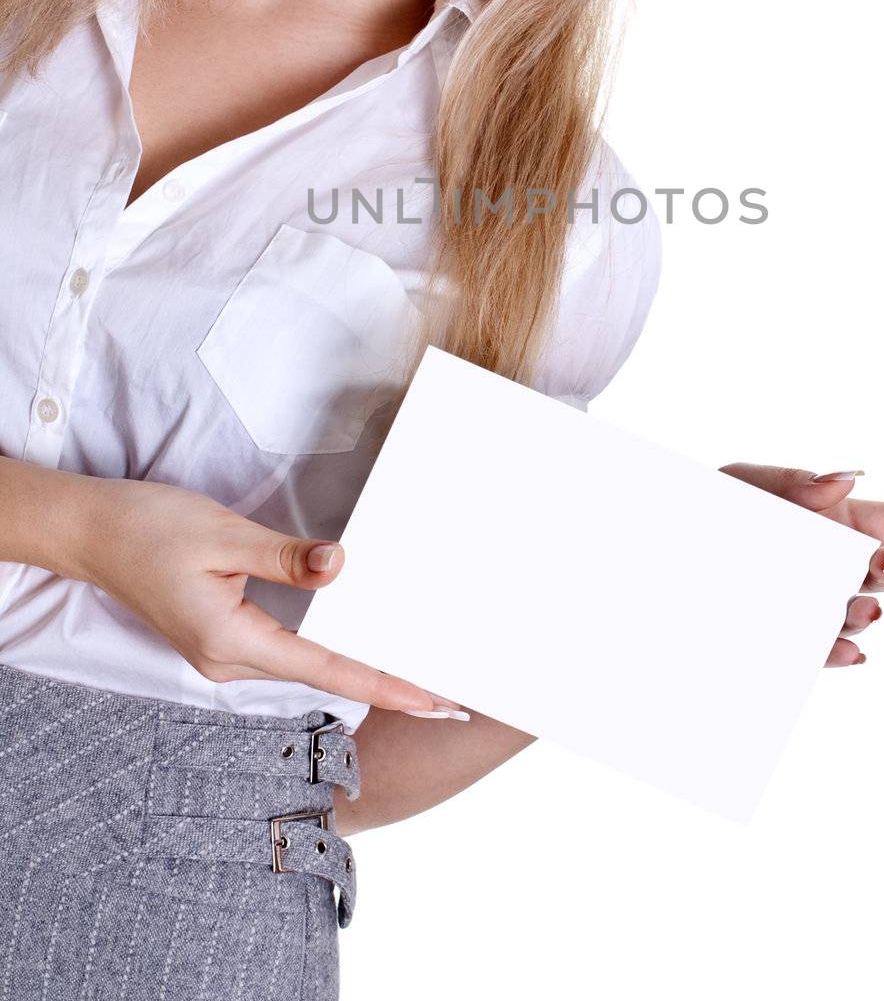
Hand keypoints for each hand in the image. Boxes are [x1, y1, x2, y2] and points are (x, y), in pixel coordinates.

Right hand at [71, 475, 464, 714]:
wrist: (92, 531)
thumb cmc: (149, 528)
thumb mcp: (224, 535)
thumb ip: (286, 558)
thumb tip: (341, 568)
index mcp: (231, 641)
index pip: (327, 669)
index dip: (386, 686)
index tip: (432, 701)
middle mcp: (229, 661)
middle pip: (323, 677)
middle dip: (385, 685)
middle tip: (446, 694)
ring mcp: (224, 654)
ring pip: (308, 666)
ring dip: (360, 669)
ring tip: (416, 673)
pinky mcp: (222, 637)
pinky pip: (289, 651)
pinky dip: (331, 652)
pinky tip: (358, 643)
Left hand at [717, 462, 883, 665]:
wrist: (668, 557)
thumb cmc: (716, 510)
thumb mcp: (747, 485)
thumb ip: (795, 482)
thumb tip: (848, 478)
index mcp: (841, 522)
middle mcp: (839, 565)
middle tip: (878, 564)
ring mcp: (820, 604)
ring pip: (860, 614)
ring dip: (865, 612)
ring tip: (863, 608)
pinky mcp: (794, 640)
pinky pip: (823, 651)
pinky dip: (837, 652)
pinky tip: (846, 650)